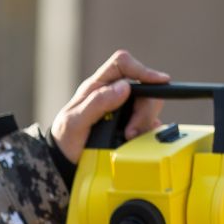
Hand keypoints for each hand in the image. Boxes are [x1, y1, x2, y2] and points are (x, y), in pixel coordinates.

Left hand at [49, 48, 172, 163]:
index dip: (142, 69)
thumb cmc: (65, 137)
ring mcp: (123, 109)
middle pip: (143, 87)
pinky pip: (149, 123)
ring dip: (145, 122)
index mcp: (98, 85)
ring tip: (128, 137)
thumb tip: (123, 87)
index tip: (158, 81)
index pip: (122, 64)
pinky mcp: (130, 124)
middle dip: (145, 109)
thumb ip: (98, 103)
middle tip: (132, 129)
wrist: (65, 159)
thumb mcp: (75, 121)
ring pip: (149, 106)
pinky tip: (134, 140)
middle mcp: (112, 93)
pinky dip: (146, 132)